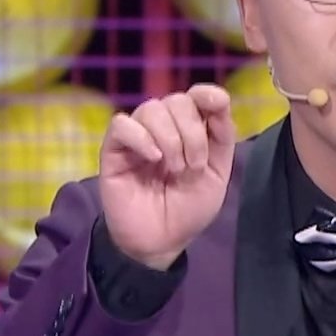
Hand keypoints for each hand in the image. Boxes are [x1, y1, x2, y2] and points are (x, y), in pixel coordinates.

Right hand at [98, 84, 238, 270]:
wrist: (161, 242)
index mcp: (189, 129)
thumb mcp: (216, 174)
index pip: (196, 96)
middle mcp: (163, 127)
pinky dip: (141, 137)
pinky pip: (122, 125)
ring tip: (174, 169)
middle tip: (193, 166)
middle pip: (176, 101)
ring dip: (170, 139)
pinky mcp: (113, 151)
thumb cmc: (187, 209)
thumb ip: (221, 138)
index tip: (217, 104)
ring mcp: (137, 137)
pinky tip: (153, 158)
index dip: (207, 94)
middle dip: (192, 133)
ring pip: (151, 109)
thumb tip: (220, 101)